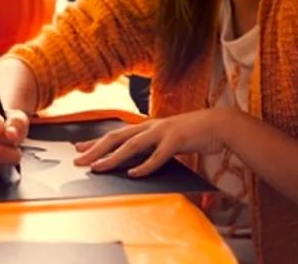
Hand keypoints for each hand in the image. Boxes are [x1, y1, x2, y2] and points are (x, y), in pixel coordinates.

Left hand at [73, 108, 235, 176]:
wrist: (219, 124)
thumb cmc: (192, 134)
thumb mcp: (166, 140)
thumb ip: (150, 148)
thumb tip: (133, 163)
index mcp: (146, 127)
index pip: (114, 135)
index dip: (95, 142)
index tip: (77, 150)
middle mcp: (150, 127)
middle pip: (116, 138)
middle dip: (95, 150)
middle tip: (78, 161)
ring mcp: (162, 132)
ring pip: (132, 145)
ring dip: (113, 157)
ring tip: (98, 168)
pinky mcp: (177, 140)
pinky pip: (158, 155)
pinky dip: (145, 165)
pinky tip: (133, 174)